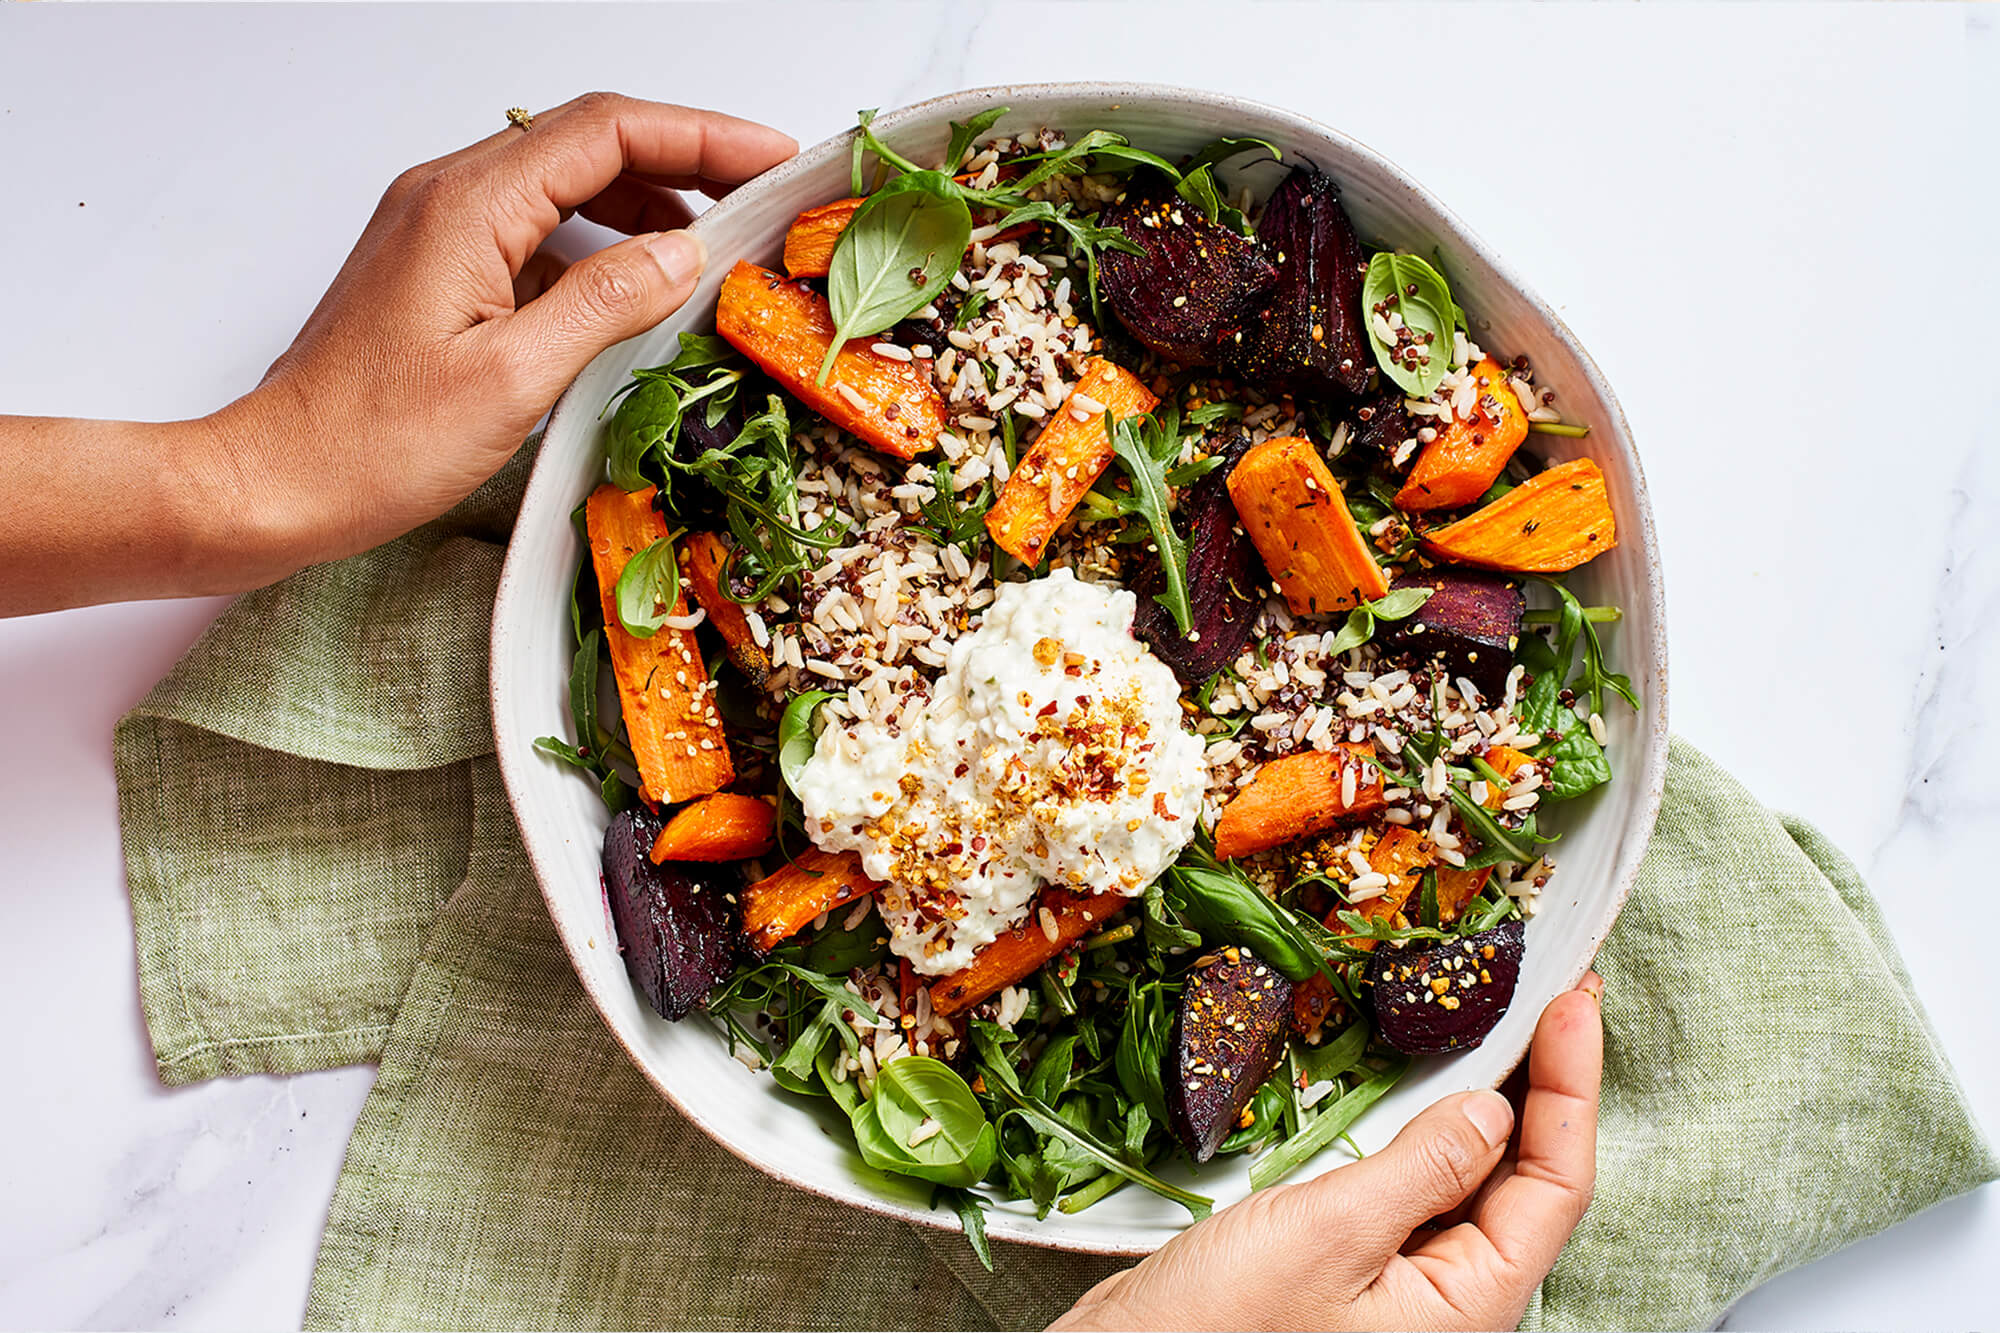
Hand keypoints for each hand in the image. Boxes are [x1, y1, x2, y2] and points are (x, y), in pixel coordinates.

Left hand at [0, 93, 795, 614]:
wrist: (276, 482)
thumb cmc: (371, 444)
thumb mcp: (512, 381)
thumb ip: (605, 304)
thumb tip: (682, 254)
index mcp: (467, 206)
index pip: (606, 132)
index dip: (702, 137)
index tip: (771, 159)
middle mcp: (448, 196)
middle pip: (587, 140)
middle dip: (685, 157)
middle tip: (761, 191)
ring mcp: (438, 229)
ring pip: (563, 181)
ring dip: (644, 198)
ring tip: (712, 238)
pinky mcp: (437, 268)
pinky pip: (535, 228)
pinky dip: (598, 241)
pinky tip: (634, 286)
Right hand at [1054, 973, 1602, 1331]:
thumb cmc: (1219, 1330)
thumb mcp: (1330, 1234)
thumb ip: (1423, 1169)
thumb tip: (1494, 1111)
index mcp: (1468, 1306)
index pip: (1557, 1185)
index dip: (1572, 1087)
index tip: (1572, 1004)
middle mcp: (1448, 1300)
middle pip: (1526, 1180)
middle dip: (1541, 1085)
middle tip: (1549, 993)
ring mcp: (1400, 1285)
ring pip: (1469, 1180)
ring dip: (1483, 1099)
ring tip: (1496, 1021)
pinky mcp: (1350, 1267)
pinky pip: (1411, 1188)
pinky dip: (1421, 1128)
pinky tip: (1413, 1085)